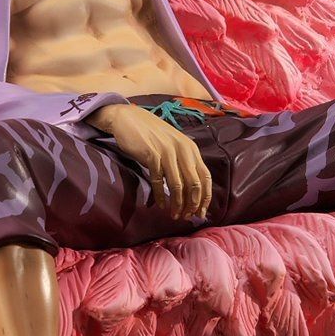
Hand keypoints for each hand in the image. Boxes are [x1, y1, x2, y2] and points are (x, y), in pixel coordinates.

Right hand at [88, 104, 212, 219]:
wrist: (129, 118)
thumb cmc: (152, 135)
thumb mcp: (174, 145)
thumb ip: (184, 162)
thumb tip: (192, 189)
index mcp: (191, 149)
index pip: (205, 177)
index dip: (205, 197)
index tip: (200, 212)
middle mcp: (183, 150)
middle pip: (194, 184)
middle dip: (192, 204)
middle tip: (186, 217)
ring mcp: (167, 152)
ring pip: (178, 185)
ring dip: (177, 204)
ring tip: (174, 215)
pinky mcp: (152, 155)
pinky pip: (159, 181)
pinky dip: (160, 196)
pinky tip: (160, 205)